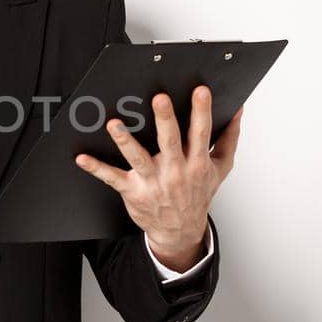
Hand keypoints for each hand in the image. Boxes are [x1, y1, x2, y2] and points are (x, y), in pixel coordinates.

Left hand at [74, 86, 241, 267]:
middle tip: (159, 98)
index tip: (201, 91)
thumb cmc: (198, 194)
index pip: (201, 133)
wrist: (180, 231)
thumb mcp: (220, 168)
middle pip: (169, 141)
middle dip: (165, 119)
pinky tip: (82, 158)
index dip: (202, 112)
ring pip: (138, 158)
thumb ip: (229, 138)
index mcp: (196, 162)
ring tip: (115, 125)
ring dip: (125, 141)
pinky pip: (112, 177)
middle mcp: (175, 171)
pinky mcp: (133, 191)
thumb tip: (238, 110)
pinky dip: (96, 168)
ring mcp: (153, 181)